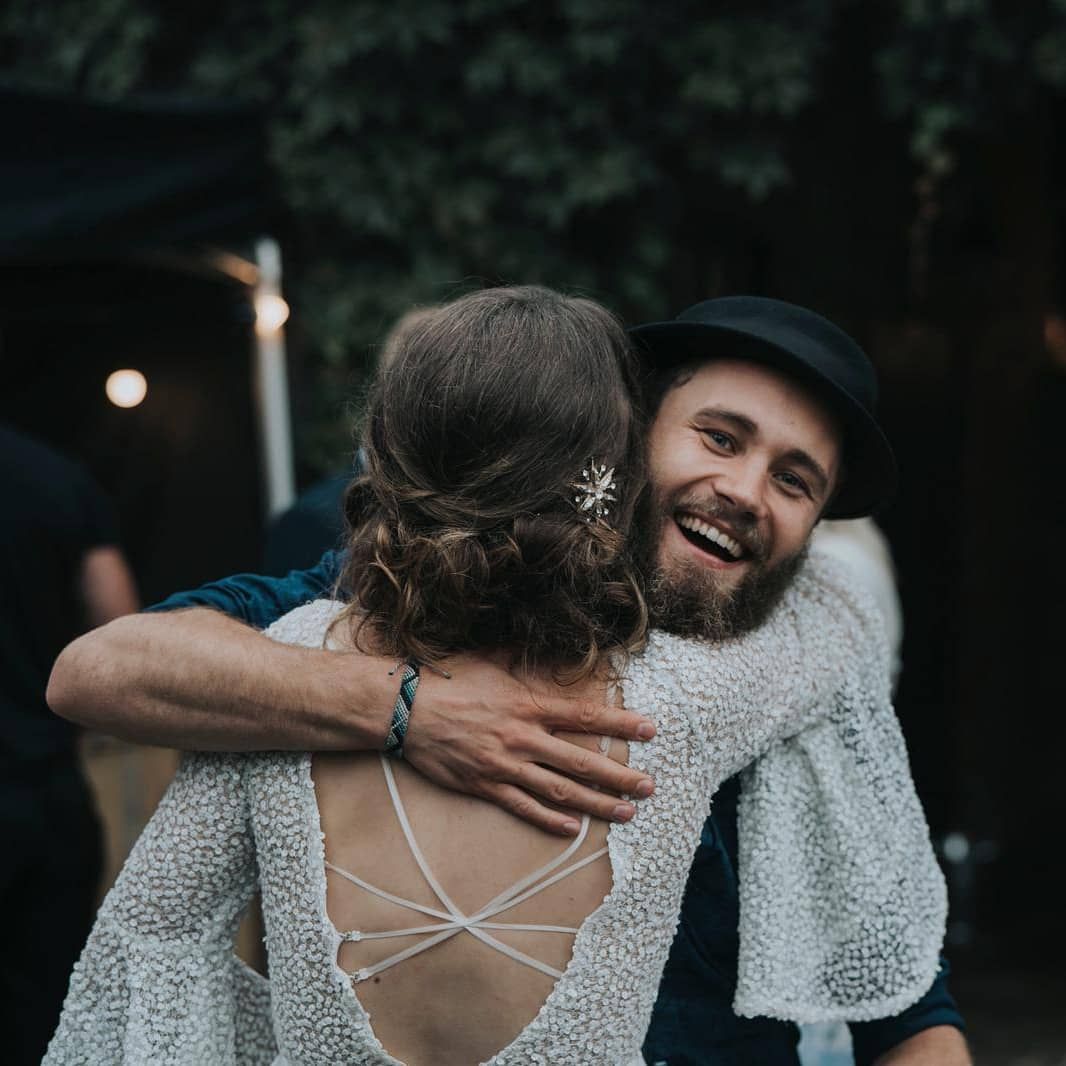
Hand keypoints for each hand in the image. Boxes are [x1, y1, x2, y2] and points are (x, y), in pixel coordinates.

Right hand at [401, 653, 655, 835]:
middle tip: (650, 788)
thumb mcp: (491, 661)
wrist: (404, 710)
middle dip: (620, 777)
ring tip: (626, 814)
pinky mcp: (485, 786)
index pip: (585, 717)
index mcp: (527, 705)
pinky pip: (524, 807)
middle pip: (581, 763)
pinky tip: (574, 828)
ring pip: (560, 791)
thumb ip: (523, 660)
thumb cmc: (448, 680)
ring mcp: (504, 765)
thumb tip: (549, 642)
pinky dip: (550, 820)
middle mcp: (522, 738)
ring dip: (597, 804)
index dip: (620, 725)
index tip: (651, 730)